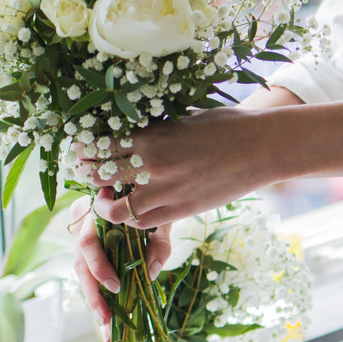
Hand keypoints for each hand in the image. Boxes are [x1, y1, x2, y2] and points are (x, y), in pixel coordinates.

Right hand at [69, 196, 171, 332]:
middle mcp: (82, 224)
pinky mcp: (88, 252)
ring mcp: (82, 238)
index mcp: (95, 211)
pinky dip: (99, 296)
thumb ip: (158, 245)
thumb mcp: (160, 222)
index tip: (115, 287)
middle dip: (93, 292)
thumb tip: (150, 274)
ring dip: (94, 299)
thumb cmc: (151, 207)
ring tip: (105, 325)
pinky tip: (107, 317)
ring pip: (82, 272)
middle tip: (106, 317)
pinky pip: (90, 275)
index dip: (98, 266)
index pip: (88, 241)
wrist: (147, 197)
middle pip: (80, 262)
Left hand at [82, 86, 304, 227]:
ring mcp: (164, 192)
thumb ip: (154, 129)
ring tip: (105, 200)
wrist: (261, 147)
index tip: (81, 150)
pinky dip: (131, 219)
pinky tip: (133, 210)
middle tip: (88, 174)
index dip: (85, 149)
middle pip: (98, 176)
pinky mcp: (179, 211)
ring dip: (104, 205)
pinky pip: (141, 223)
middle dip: (88, 175)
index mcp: (149, 135)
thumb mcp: (182, 118)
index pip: (99, 144)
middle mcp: (150, 165)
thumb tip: (131, 130)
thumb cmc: (226, 125)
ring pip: (114, 209)